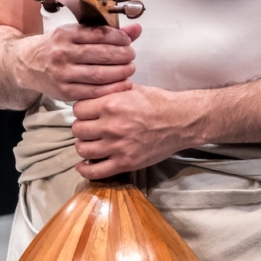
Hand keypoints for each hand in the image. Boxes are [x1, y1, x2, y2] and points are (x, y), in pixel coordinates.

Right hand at [18, 23, 140, 101]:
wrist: (26, 63)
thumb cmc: (57, 46)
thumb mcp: (76, 33)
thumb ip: (108, 32)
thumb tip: (137, 28)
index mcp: (66, 34)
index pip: (100, 34)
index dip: (120, 38)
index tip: (128, 41)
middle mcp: (62, 53)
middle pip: (102, 55)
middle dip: (124, 56)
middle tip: (132, 56)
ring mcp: (61, 74)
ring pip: (99, 74)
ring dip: (121, 72)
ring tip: (129, 69)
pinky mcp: (63, 92)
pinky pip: (93, 92)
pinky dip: (112, 89)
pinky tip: (123, 84)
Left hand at [72, 83, 200, 179]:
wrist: (182, 121)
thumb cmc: (160, 103)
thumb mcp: (134, 89)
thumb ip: (111, 91)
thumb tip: (94, 91)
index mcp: (112, 104)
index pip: (78, 109)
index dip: (82, 110)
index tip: (88, 113)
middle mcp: (112, 126)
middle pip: (78, 130)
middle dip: (83, 127)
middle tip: (91, 128)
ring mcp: (118, 146)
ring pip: (83, 149)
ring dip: (85, 145)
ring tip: (92, 142)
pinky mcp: (125, 162)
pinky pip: (95, 171)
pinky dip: (85, 169)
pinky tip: (85, 164)